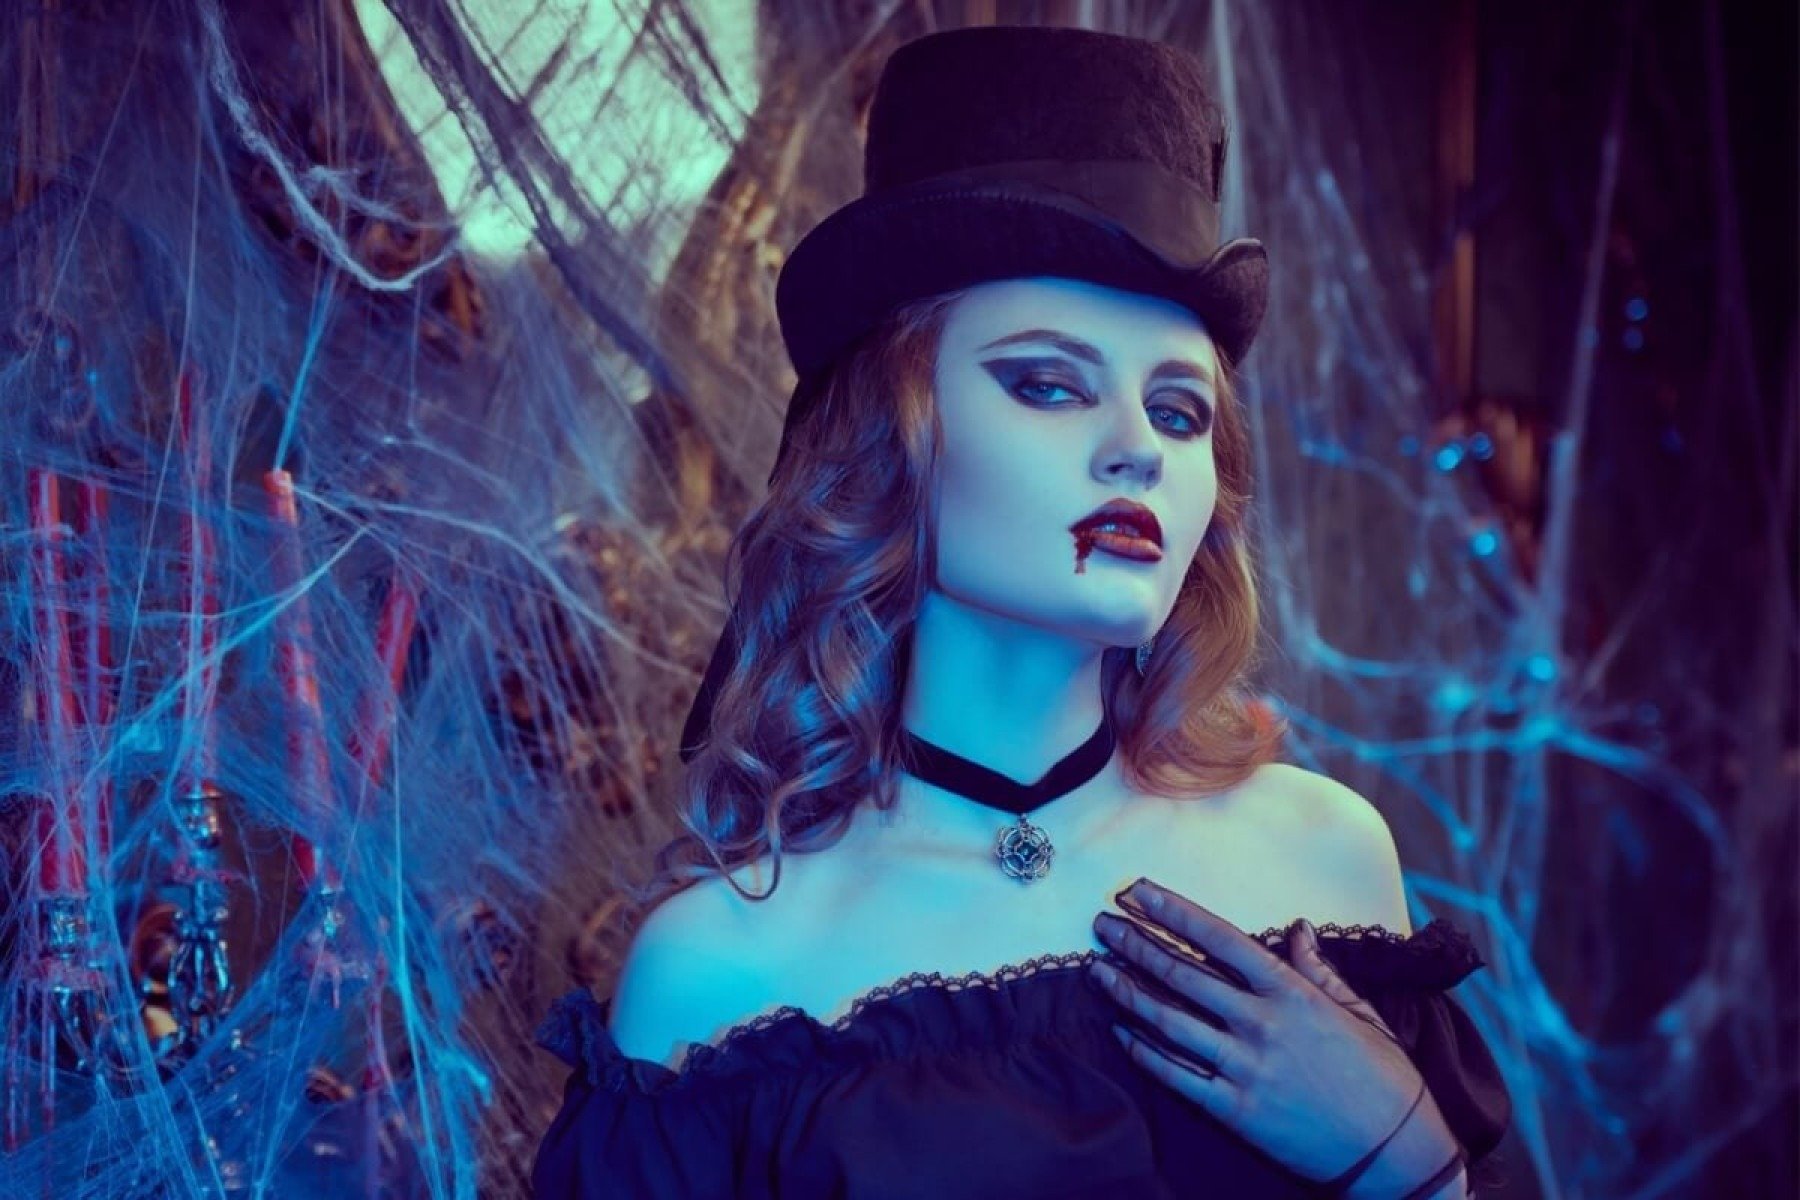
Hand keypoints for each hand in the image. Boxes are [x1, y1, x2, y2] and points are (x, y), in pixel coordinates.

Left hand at [1089, 879, 1450, 1185]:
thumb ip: (1318, 969)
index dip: (1171, 910)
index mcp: (1291, 992)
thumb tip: (1298, 927)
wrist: (1396, 1152)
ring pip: (1169, 1021)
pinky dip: (1143, 1051)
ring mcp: (1244, 1068)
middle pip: (1182, 974)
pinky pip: (1176, 1075)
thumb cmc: (1382, 1077)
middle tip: (1101, 924)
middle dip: (1134, 944)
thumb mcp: (1358, 1011)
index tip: (1135, 891)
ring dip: (1127, 993)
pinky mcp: (1233, 1110)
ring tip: (1096, 971)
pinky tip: (1120, 1031)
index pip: (1218, 938)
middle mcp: (1261, 1024)